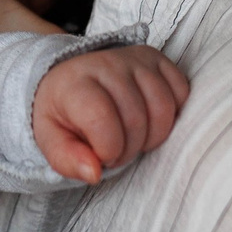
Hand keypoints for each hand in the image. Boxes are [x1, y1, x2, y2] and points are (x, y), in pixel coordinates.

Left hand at [30, 46, 189, 184]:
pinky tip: (150, 119)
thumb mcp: (50, 140)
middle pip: (136, 120)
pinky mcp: (156, 58)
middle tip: (116, 149)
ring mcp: (134, 58)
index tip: (99, 154)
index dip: (108, 150)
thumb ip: (67, 160)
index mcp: (75, 84)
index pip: (102, 122)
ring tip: (133, 137)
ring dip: (153, 135)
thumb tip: (94, 172)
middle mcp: (107, 64)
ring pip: (163, 107)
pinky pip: (181, 90)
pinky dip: (172, 114)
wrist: (71, 78)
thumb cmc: (63, 113)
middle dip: (129, 149)